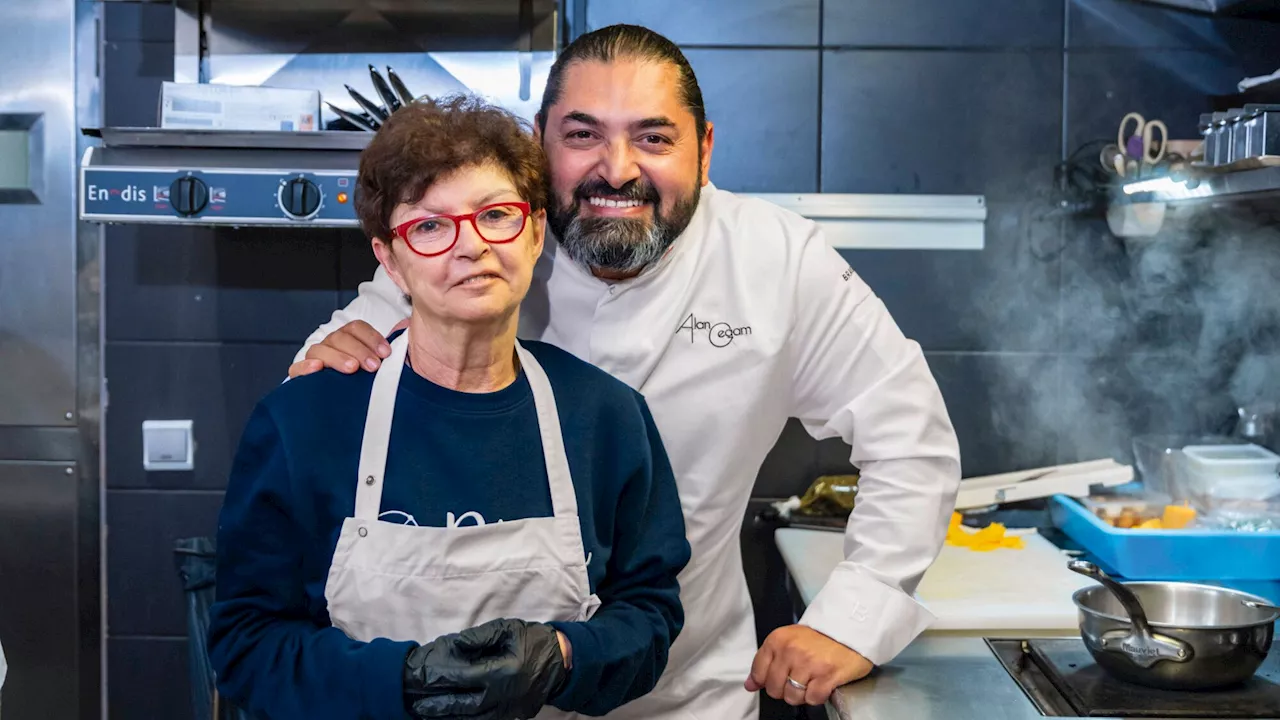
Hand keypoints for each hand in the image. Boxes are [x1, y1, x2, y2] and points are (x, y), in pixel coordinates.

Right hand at [286, 318, 407, 377]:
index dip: (371, 337)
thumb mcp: (381, 370)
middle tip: (373, 366)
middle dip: (359, 349)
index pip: (356, 328)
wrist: (349, 413)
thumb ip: (390, 354)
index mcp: (349, 341)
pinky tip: (317, 369)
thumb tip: (406, 331)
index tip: (386, 353)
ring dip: (338, 357)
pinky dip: (305, 367)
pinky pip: (297, 369)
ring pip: (320, 349)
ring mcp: (315, 361)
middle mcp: (331, 348)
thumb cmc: (367, 386)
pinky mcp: (302, 379)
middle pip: (340, 337)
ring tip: (352, 368)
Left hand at [404, 618, 566, 719]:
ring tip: (426, 714)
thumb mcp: (507, 629)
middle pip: (464, 704)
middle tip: (416, 704)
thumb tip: (453, 645)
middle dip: (438, 706)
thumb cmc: (532, 640)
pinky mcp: (512, 716)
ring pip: (472, 718)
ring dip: (448, 717)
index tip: (423, 677)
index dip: (442, 678)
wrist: (562, 661)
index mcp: (503, 670)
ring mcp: (509, 709)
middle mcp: (504, 694)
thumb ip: (478, 636)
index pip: (464, 676)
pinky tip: (451, 718)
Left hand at [745, 625, 872, 705]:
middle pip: (774, 689)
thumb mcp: (787, 641)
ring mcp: (809, 663)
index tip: (777, 678)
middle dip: (784, 690)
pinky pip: (812, 699)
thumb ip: (766, 662)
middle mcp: (791, 651)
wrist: (850, 629)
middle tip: (797, 680)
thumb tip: (750, 685)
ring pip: (792, 697)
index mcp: (777, 640)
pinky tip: (821, 684)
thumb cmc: (819, 637)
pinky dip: (816, 696)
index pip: (759, 672)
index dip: (767, 681)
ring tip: (811, 681)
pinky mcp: (827, 675)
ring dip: (801, 694)